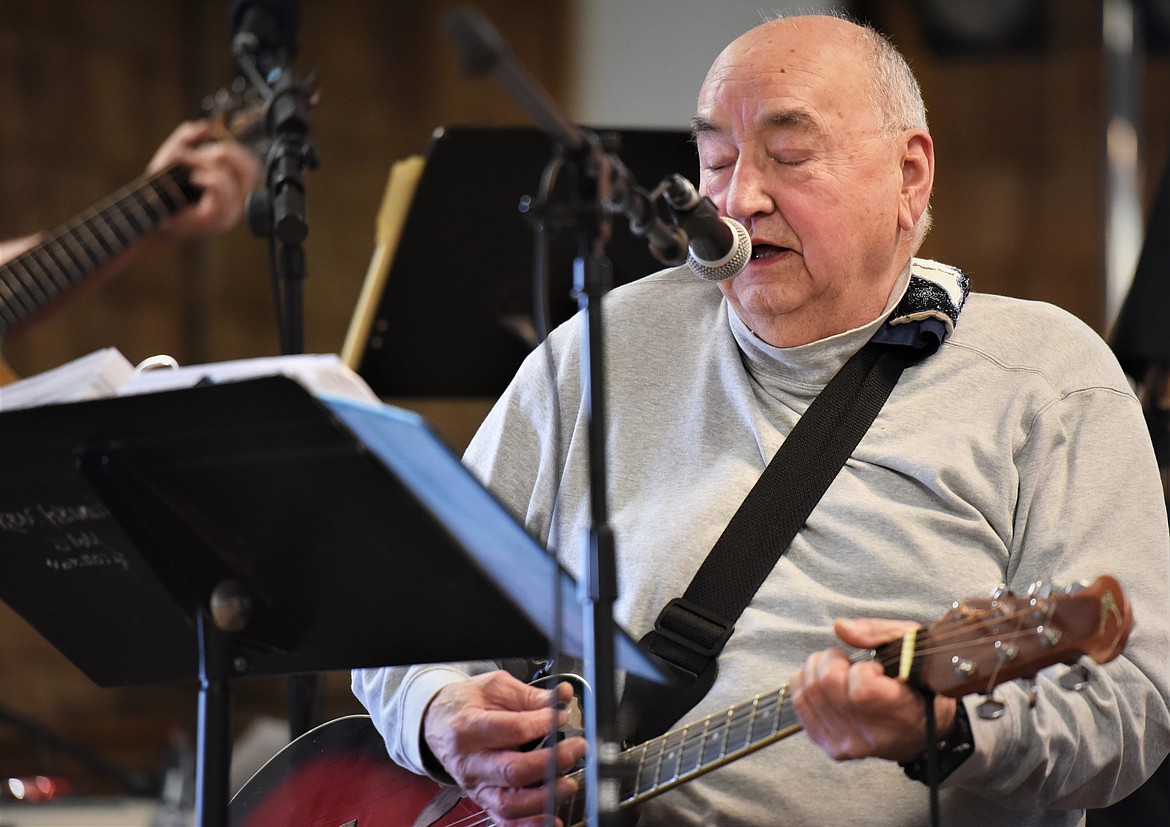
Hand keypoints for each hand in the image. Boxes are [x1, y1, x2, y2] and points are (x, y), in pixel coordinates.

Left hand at [147, 120, 259, 239]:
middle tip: (199, 152)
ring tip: (187, 162)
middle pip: (252, 168)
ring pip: (237, 175)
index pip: (251, 164)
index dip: (232, 147)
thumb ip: (188, 138)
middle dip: (226, 151)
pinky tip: (193, 178)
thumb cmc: (160, 191)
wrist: (147, 215)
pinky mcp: (219, 217)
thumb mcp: (173, 156)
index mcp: (232, 188)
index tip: (206, 142)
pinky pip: (224, 189)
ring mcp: (230, 211)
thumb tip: (206, 126)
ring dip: (208, 161)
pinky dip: (208, 177)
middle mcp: (236, 201)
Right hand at [423, 671, 587, 826]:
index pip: (513, 730)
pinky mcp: (483, 800)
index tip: (561, 715)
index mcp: (469, 727)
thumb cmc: (465, 704)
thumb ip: (529, 695)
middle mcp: (471, 762)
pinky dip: (529, 824)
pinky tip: (552, 819)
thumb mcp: (494, 687)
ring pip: (509, 804)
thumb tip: (561, 698)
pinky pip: (505, 820)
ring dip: (544, 798)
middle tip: (576, 748)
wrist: (438, 723)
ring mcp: (476, 786)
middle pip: (513, 770)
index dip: (544, 723)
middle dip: (552, 761)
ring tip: (568, 783)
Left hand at [789, 617, 956, 762]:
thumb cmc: (919, 683)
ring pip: (807, 691)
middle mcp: (871, 735)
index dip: (863, 668)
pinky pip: (799, 704)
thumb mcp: (912, 645)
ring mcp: (849, 745)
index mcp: (901, 714)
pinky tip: (825, 683)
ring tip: (838, 672)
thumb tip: (840, 627)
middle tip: (849, 663)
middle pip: (826, 683)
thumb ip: (877, 632)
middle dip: (833, 660)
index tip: (876, 670)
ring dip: (817, 669)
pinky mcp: (830, 746)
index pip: (861, 687)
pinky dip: (805, 683)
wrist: (924, 729)